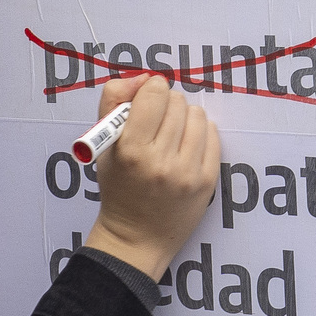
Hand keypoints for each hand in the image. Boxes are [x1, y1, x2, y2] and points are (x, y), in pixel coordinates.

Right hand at [81, 75, 219, 282]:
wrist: (136, 238)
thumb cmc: (117, 188)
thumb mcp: (102, 146)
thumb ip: (113, 101)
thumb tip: (144, 78)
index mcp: (130, 151)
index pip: (154, 95)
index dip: (151, 91)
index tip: (147, 100)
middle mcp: (161, 161)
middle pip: (177, 102)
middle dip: (166, 105)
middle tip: (157, 122)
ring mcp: (187, 173)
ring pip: (197, 115)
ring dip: (185, 118)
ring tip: (173, 135)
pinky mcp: (207, 181)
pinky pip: (213, 135)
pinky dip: (201, 134)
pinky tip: (187, 146)